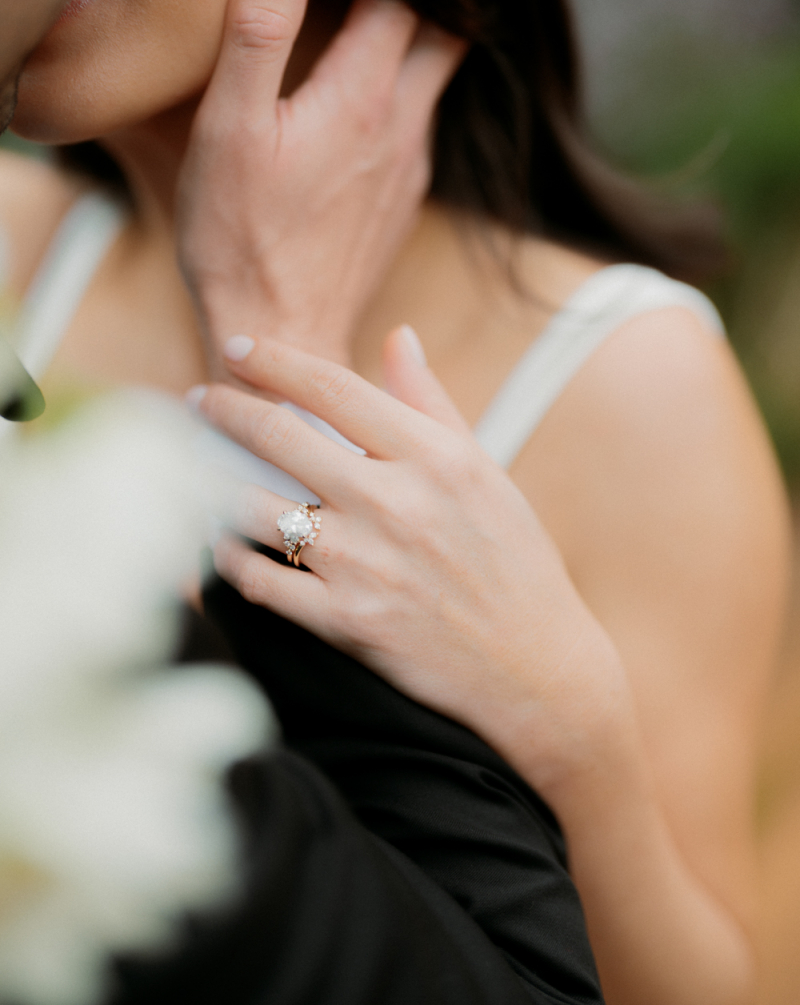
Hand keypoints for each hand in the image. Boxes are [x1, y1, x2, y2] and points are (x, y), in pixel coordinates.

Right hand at [177, 0, 464, 369]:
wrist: (280, 337)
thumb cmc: (241, 239)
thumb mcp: (230, 127)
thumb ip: (258, 31)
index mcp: (362, 97)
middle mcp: (402, 128)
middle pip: (444, 34)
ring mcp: (409, 170)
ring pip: (432, 84)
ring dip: (408, 51)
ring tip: (358, 37)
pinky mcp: (400, 204)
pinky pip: (415, 132)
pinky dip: (396, 104)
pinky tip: (352, 117)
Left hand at [190, 330, 634, 801]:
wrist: (536, 667)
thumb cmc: (514, 564)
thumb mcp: (486, 471)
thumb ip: (431, 402)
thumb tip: (398, 337)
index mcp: (435, 458)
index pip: (334, 388)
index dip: (275, 361)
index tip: (240, 348)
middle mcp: (395, 504)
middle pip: (279, 437)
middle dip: (225, 409)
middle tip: (200, 400)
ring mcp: (366, 564)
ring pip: (255, 507)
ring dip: (212, 481)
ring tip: (196, 468)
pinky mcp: (346, 621)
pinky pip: (259, 581)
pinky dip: (229, 557)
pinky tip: (222, 542)